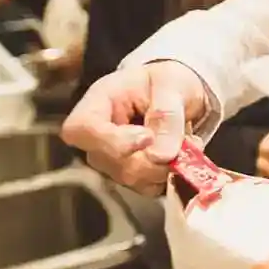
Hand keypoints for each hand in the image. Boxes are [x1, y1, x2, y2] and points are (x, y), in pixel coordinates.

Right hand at [61, 61, 208, 195]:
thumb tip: (161, 155)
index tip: (147, 137)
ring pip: (130, 179)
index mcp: (99, 101)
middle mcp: (97, 134)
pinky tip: (181, 154)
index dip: (112, 141)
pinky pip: (147, 187)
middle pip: (108, 161)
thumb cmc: (167, 82)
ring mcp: (110, 158)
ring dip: (166, 166)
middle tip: (186, 141)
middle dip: (152, 159)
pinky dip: (171, 175)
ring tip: (187, 141)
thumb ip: (166, 114)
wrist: (177, 94)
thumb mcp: (172, 85)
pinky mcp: (129, 174)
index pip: (80, 129)